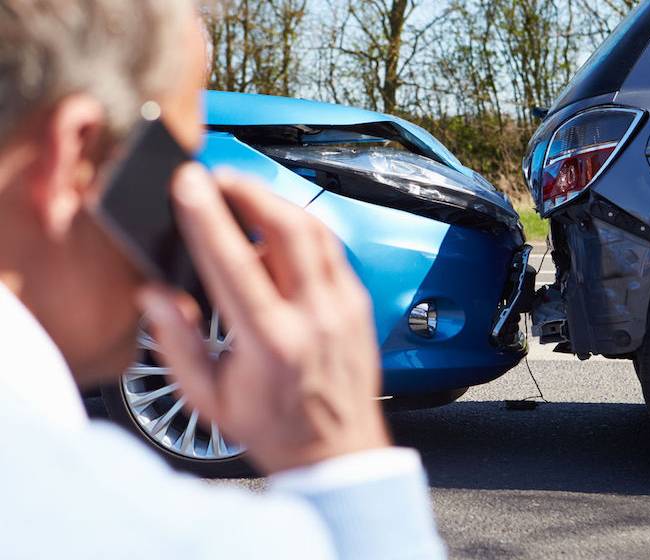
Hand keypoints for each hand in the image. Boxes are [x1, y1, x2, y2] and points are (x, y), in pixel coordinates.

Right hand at [138, 163, 389, 473]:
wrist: (337, 451)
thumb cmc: (275, 428)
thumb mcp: (209, 398)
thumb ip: (177, 343)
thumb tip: (154, 295)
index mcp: (272, 343)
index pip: (236, 262)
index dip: (208, 217)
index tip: (188, 183)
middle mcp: (315, 317)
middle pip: (287, 228)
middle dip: (249, 190)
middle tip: (218, 177)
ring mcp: (343, 307)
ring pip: (315, 231)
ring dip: (276, 202)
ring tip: (244, 195)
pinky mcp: (359, 303)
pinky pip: (331, 249)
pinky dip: (302, 229)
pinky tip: (278, 230)